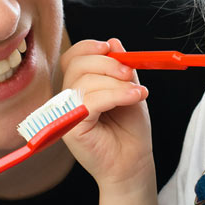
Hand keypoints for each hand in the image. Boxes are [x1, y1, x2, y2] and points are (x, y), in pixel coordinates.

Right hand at [60, 38, 152, 187]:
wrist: (133, 162)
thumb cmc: (129, 129)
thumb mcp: (129, 88)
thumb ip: (120, 67)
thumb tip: (114, 42)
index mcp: (78, 86)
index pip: (72, 57)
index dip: (88, 48)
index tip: (109, 47)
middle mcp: (67, 98)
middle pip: (77, 65)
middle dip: (107, 63)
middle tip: (130, 72)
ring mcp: (66, 113)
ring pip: (86, 81)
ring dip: (117, 83)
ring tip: (138, 92)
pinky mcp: (71, 127)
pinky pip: (92, 101)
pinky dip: (117, 95)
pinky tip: (135, 96)